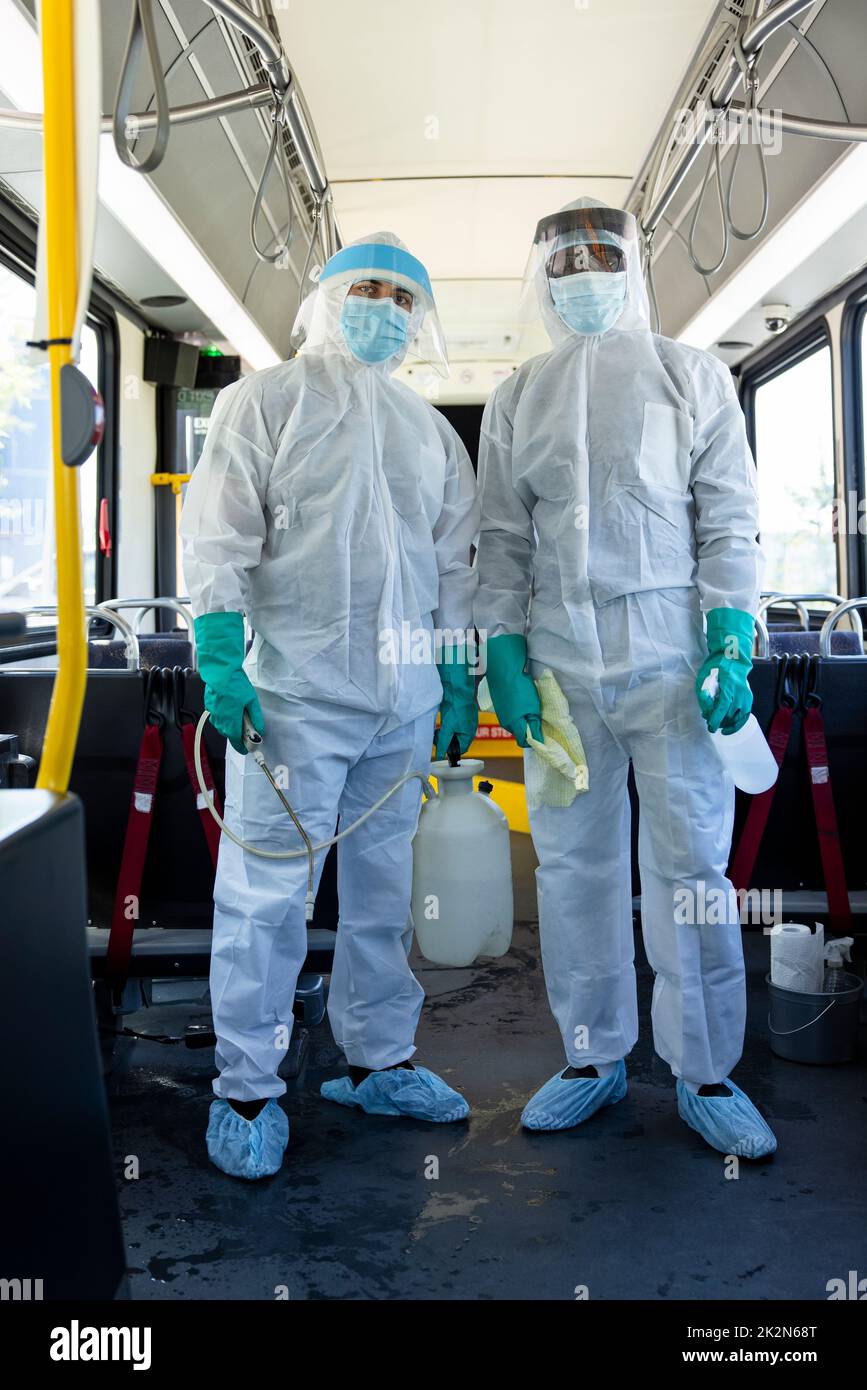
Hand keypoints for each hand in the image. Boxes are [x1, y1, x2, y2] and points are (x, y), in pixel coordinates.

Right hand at [194, 611, 264, 754]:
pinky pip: (217, 716)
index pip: (235, 739)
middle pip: (228, 733)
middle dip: (236, 735)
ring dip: (229, 726)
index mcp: (230, 720)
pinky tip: (229, 709)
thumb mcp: (251, 701)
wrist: (220, 672)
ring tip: (238, 719)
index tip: (245, 751)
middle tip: (245, 733)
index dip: (240, 747)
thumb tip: (260, 729)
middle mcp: (220, 719)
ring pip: (221, 725)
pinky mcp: (210, 705)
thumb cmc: (235, 684)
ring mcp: (213, 712)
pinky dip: (223, 717)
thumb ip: (255, 717)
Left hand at [435, 650, 477, 759]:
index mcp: (469, 733)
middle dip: (447, 740)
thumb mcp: (448, 728)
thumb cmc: (457, 707)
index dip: (450, 750)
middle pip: (457, 740)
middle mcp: (469, 728)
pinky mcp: (459, 714)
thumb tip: (439, 754)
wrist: (457, 690)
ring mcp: (465, 721)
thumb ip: (443, 741)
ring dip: (446, 733)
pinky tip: (441, 723)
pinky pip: (453, 724)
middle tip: (437, 737)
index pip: (461, 748)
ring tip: (438, 730)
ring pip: (454, 732)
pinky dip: (446, 725)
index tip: (441, 749)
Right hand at [484, 633, 542, 747]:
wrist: (504, 670)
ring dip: (526, 717)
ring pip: (517, 722)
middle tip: (541, 717)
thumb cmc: (519, 689)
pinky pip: (512, 713)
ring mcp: (502, 713)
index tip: (544, 732)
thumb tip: (539, 740)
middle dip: (531, 727)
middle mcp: (505, 722)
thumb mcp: (533, 709)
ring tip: (534, 706)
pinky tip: (525, 699)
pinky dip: (520, 710)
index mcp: (513, 725)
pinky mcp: (501, 704)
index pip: (524, 742)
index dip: (535, 739)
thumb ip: (535, 726)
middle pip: (520, 731)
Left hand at [696, 608, 753, 734]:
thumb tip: (706, 712)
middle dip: (718, 721)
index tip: (711, 727)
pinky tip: (728, 728)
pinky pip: (744, 716)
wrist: (732, 658)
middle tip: (709, 720)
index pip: (723, 706)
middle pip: (730, 714)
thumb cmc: (716, 666)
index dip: (717, 719)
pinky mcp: (749, 699)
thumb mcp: (704, 677)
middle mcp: (740, 692)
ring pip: (738, 718)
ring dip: (726, 724)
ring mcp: (746, 696)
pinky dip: (737, 724)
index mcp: (729, 685)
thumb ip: (704, 695)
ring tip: (717, 723)